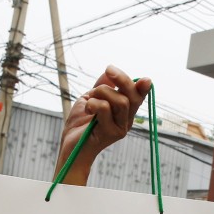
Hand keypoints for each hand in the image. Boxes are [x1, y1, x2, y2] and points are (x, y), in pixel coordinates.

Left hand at [53, 66, 150, 185]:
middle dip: (122, 79)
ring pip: (121, 101)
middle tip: (109, 68)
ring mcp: (120, 128)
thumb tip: (109, 71)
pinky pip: (105, 108)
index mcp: (124, 112)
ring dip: (102, 92)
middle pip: (133, 97)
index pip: (138, 97)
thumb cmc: (80, 124)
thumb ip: (101, 86)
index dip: (143, 87)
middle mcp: (125, 121)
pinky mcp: (111, 133)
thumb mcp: (90, 98)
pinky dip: (93, 103)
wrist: (70, 145)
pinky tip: (87, 109)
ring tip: (90, 99)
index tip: (144, 78)